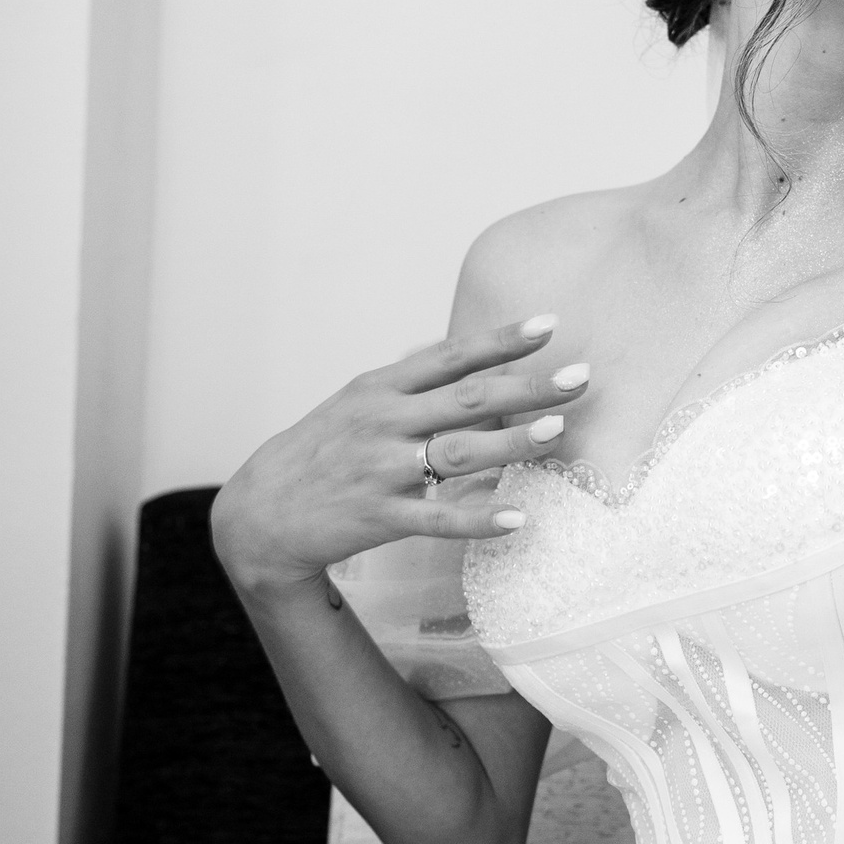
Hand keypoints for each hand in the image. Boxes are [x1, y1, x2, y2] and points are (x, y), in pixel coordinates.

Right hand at [211, 314, 589, 596]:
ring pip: (459, 452)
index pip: (451, 357)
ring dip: (512, 441)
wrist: (262, 511)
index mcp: (381, 388)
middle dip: (528, 386)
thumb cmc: (319, 452)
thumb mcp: (353, 403)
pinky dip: (477, 518)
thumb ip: (405, 381)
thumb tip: (447, 350)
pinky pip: (437, 519)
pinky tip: (517, 518)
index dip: (501, 340)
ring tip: (560, 432)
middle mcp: (384, 422)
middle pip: (467, 399)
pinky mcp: (379, 516)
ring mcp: (381, 469)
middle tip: (581, 377)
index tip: (550, 325)